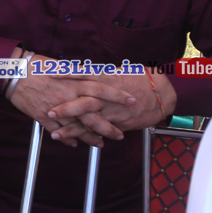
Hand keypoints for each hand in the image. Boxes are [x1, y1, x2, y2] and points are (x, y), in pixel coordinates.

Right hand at [7, 54, 135, 147]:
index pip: (100, 89)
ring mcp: (55, 109)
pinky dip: (66, 138)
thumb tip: (93, 74)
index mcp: (73, 82)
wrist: (13, 73)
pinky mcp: (42, 117)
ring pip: (77, 128)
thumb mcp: (60, 65)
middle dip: (109, 126)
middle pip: (93, 115)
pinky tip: (75, 144)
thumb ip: (77, 72)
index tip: (132, 100)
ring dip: (90, 137)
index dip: (117, 95)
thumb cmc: (35, 65)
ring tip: (101, 144)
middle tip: (120, 135)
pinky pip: (57, 131)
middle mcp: (67, 98)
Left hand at [46, 67, 172, 145]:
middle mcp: (108, 96)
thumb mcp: (117, 71)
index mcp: (106, 78)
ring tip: (55, 134)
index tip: (50, 74)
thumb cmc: (138, 79)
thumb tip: (77, 71)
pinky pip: (100, 130)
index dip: (67, 74)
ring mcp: (113, 111)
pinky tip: (73, 141)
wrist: (162, 94)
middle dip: (67, 108)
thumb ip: (97, 74)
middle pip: (85, 102)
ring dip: (72, 129)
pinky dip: (87, 136)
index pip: (84, 74)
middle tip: (49, 112)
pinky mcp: (118, 122)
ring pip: (91, 121)